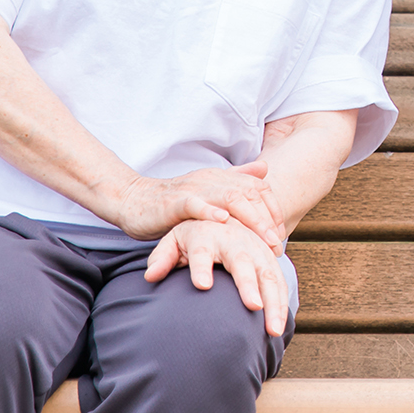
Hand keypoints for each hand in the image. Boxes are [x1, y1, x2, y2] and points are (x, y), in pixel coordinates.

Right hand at [108, 162, 286, 248]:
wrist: (133, 201)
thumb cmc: (173, 204)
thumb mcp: (207, 192)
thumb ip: (236, 179)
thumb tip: (265, 170)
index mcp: (221, 179)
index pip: (257, 188)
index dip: (272, 209)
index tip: (280, 233)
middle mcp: (211, 180)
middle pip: (248, 194)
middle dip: (266, 218)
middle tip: (276, 243)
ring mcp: (193, 189)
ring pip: (229, 197)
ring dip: (250, 217)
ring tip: (262, 237)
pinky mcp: (174, 201)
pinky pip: (195, 203)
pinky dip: (210, 211)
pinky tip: (223, 221)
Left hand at [145, 219, 290, 336]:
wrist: (224, 214)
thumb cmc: (194, 236)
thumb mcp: (173, 240)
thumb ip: (162, 258)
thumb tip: (150, 276)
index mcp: (205, 234)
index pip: (201, 252)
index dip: (201, 267)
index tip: (202, 286)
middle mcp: (234, 240)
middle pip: (242, 262)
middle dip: (249, 284)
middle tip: (254, 307)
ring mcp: (256, 249)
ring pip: (269, 273)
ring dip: (273, 302)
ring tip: (273, 331)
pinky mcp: (270, 259)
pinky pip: (280, 282)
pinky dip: (282, 304)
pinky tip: (279, 327)